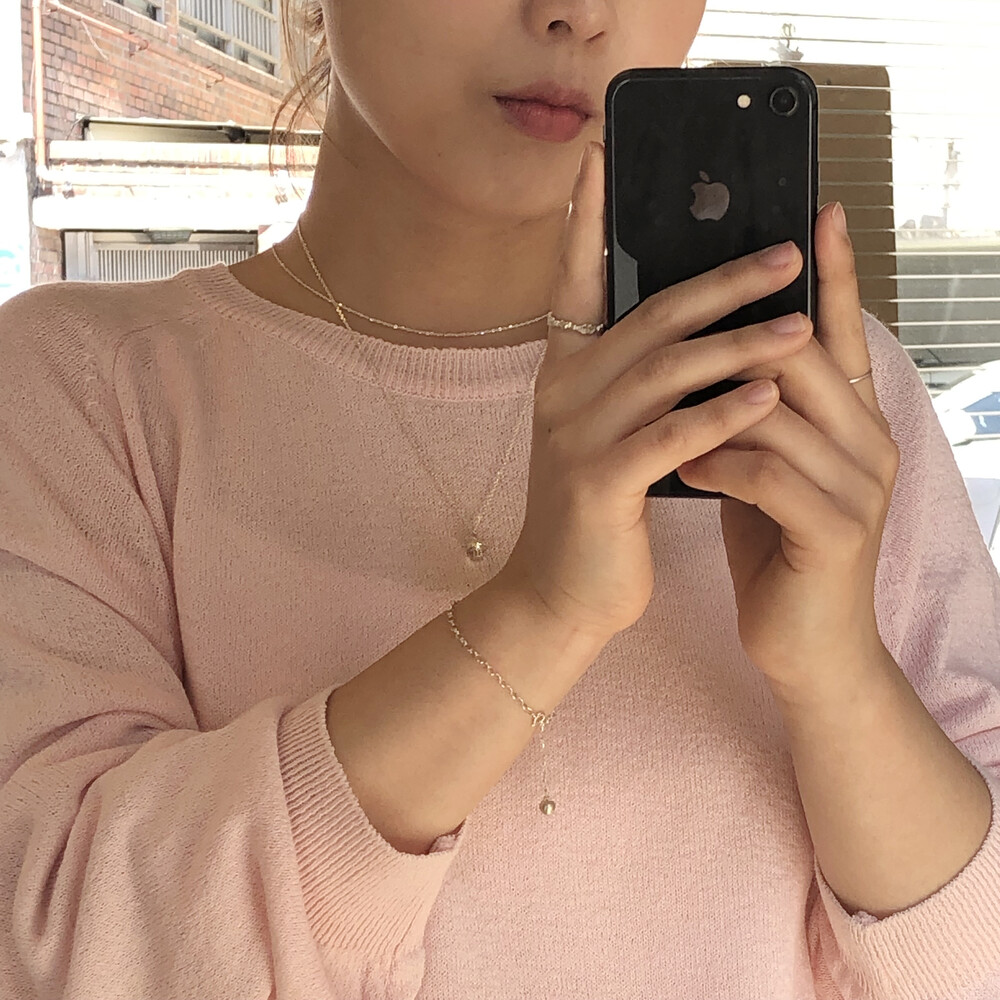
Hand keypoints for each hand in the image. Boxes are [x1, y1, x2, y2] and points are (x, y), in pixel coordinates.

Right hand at [500, 141, 813, 642]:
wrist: (558, 591)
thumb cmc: (596, 508)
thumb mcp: (607, 433)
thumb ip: (634, 380)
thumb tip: (696, 328)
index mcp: (563, 373)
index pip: (573, 281)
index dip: (586, 218)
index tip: (602, 157)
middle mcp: (563, 393)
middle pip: (649, 319)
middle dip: (722, 283)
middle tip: (784, 257)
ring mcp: (575, 436)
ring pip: (666, 371)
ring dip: (740, 346)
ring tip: (800, 328)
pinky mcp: (598, 483)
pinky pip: (671, 437)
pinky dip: (723, 415)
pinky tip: (769, 398)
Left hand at [674, 202, 899, 696]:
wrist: (803, 642)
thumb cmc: (773, 541)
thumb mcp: (763, 461)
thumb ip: (755, 407)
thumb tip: (711, 344)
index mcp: (851, 419)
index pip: (842, 330)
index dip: (833, 271)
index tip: (817, 210)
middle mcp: (868, 441)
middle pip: (803, 356)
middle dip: (742, 333)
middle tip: (685, 314)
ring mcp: (859, 486)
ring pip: (779, 410)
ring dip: (716, 407)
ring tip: (667, 411)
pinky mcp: (834, 531)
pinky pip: (767, 473)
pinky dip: (720, 465)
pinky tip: (690, 473)